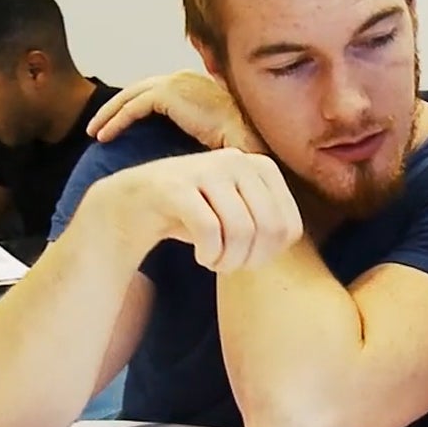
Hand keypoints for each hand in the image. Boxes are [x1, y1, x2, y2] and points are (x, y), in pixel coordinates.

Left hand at [88, 71, 261, 152]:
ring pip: (132, 96)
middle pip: (142, 91)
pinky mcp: (168, 94)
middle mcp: (187, 80)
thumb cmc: (243, 147)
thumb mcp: (221, 142)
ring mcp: (177, 83)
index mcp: (199, 87)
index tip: (121, 128)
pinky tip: (103, 137)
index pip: (159, 93)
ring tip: (95, 133)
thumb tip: (195, 159)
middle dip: (118, 108)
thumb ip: (204, 142)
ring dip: (110, 114)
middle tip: (99, 128)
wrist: (252, 140)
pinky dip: (116, 120)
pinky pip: (133, 107)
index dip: (137, 108)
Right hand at [90, 148, 302, 271]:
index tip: (249, 259)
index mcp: (260, 166)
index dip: (272, 254)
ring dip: (228, 260)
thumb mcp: (240, 214)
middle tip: (229, 266)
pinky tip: (201, 257)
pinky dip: (209, 254)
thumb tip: (293, 239)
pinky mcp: (176, 184)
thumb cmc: (195, 216)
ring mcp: (205, 168)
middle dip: (250, 260)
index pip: (289, 226)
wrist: (134, 206)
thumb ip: (270, 221)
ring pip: (240, 230)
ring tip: (215, 262)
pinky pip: (209, 230)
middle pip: (268, 228)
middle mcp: (236, 160)